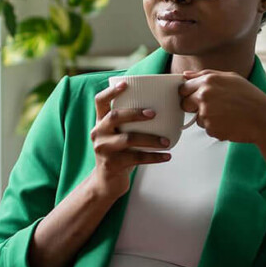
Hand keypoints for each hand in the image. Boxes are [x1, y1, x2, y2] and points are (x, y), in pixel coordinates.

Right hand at [89, 81, 172, 201]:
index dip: (111, 91)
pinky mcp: (111, 164)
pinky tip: (167, 156)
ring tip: (167, 141)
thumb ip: (129, 123)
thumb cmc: (119, 153)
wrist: (106, 182)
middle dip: (135, 113)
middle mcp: (98, 133)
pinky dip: (154, 157)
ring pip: (127, 139)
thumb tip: (161, 107)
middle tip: (154, 113)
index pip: (100, 101)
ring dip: (150, 139)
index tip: (126, 84)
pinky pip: (136, 158)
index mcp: (100, 122)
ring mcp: (103, 149)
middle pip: (114, 116)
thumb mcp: (117, 135)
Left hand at [179, 69, 265, 144]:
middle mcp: (204, 96)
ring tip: (226, 114)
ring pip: (197, 118)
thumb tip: (185, 75)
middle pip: (185, 104)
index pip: (183, 88)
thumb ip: (205, 74)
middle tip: (213, 107)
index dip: (188, 93)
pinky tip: (229, 122)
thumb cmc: (251, 97)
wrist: (265, 119)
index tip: (194, 96)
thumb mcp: (231, 77)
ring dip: (207, 118)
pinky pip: (207, 129)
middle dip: (193, 107)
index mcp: (208, 81)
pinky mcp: (211, 128)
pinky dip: (216, 128)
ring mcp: (206, 113)